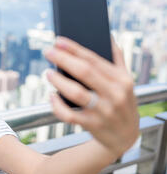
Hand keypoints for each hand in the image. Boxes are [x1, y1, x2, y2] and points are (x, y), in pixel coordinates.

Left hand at [43, 36, 139, 157]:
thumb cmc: (121, 103)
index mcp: (122, 80)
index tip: (58, 41)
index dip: (74, 49)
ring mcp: (103, 111)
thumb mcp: (126, 82)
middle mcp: (114, 94)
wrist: (126, 137)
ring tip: (48, 73)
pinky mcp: (92, 125)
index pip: (94, 59)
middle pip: (84, 72)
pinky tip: (51, 96)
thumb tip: (107, 36)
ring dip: (59, 81)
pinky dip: (57, 106)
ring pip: (76, 93)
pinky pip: (69, 115)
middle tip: (48, 52)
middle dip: (63, 60)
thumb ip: (118, 59)